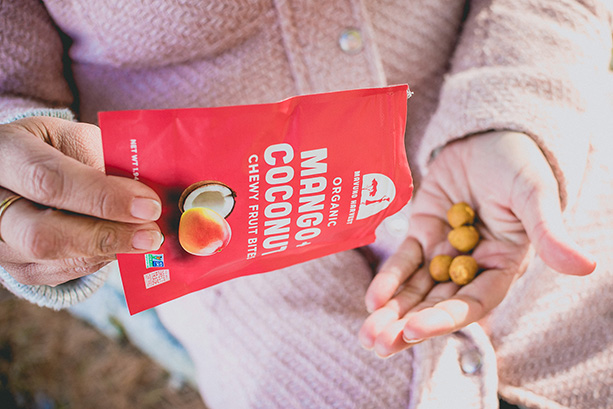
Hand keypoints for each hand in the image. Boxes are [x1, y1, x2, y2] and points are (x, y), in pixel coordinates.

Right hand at [0, 116, 163, 285]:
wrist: (25, 174)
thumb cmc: (58, 151)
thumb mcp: (76, 139)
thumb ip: (105, 161)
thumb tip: (147, 195)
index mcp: (4, 153)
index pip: (49, 180)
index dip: (102, 197)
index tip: (148, 206)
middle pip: (42, 235)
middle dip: (106, 236)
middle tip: (152, 235)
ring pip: (54, 260)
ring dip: (109, 251)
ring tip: (146, 240)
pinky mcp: (18, 268)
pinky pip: (64, 272)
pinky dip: (101, 259)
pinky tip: (124, 245)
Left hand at [359, 131, 595, 356]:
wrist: (488, 136)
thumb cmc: (518, 163)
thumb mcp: (534, 195)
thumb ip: (550, 232)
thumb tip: (585, 266)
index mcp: (502, 265)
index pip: (472, 302)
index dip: (444, 318)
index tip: (413, 330)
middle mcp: (472, 266)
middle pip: (439, 304)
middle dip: (407, 325)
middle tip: (378, 345)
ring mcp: (445, 252)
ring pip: (417, 289)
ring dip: (392, 312)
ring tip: (368, 335)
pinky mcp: (423, 233)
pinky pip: (405, 261)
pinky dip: (389, 279)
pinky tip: (372, 299)